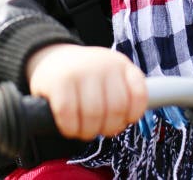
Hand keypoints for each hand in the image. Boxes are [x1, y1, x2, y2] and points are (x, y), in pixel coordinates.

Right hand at [25, 44, 146, 139]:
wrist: (53, 59)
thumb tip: (125, 122)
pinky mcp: (59, 81)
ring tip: (83, 129)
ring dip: (88, 131)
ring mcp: (81, 71)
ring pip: (93, 115)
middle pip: (116, 109)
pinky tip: (69, 126)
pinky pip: (69, 115)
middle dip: (108, 128)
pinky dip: (70, 128)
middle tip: (99, 129)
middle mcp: (104, 64)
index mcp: (121, 64)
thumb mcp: (111, 76)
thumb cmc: (86, 77)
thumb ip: (123, 95)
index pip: (139, 94)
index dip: (133, 115)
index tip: (123, 120)